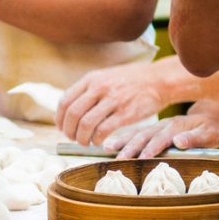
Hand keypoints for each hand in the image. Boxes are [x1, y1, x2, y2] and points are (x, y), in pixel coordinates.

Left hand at [56, 56, 189, 145]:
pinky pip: (103, 131)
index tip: (62, 128)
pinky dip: (97, 140)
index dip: (60, 119)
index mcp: (91, 79)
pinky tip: (98, 142)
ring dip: (82, 138)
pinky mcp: (125, 113)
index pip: (65, 101)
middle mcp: (99, 87)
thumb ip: (89, 90)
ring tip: (85, 142)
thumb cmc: (131, 81)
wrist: (159, 80)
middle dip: (69, 131)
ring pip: (86, 124)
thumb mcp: (106, 77)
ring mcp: (113, 100)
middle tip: (73, 138)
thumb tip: (70, 108)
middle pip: (72, 114)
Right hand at [103, 101, 218, 158]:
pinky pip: (133, 134)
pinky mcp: (151, 130)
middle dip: (131, 148)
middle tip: (120, 159)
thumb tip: (180, 141)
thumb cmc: (210, 129)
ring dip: (121, 142)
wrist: (208, 115)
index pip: (162, 138)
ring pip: (135, 133)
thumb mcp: (211, 134)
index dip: (153, 148)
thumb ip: (195, 138)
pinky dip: (120, 139)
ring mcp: (155, 127)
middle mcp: (163, 125)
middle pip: (144, 136)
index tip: (143, 157)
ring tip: (106, 149)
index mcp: (176, 126)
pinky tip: (107, 146)